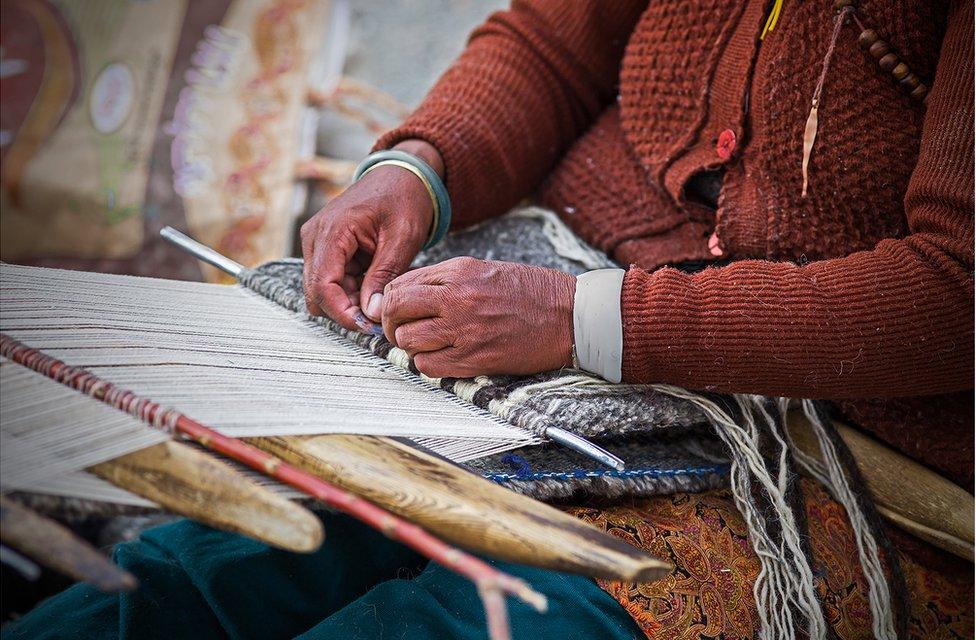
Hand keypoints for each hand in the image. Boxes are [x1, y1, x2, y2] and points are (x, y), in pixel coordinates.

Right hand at [301, 140, 443, 332]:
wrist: (402, 174)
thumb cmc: (404, 198)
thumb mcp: (403, 238)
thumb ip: (385, 276)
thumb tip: (371, 313)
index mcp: (332, 231)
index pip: (322, 286)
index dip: (342, 313)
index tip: (369, 326)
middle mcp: (316, 237)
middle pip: (318, 292)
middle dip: (347, 309)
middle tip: (380, 315)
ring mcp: (318, 243)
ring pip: (323, 290)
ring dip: (350, 300)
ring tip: (382, 295)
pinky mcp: (326, 248)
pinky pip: (332, 280)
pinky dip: (352, 290)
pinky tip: (376, 285)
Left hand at [381, 257, 575, 377]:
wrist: (569, 316)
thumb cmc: (531, 292)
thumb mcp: (484, 270)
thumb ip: (445, 280)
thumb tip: (408, 295)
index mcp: (458, 272)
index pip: (400, 286)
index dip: (389, 302)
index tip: (396, 311)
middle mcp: (457, 299)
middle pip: (395, 313)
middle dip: (392, 323)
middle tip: (401, 330)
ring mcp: (465, 331)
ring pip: (408, 342)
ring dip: (411, 346)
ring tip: (427, 344)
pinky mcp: (476, 359)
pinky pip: (429, 367)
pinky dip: (428, 365)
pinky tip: (441, 358)